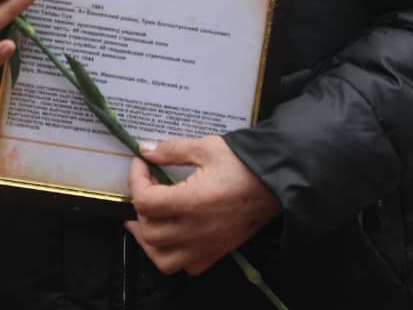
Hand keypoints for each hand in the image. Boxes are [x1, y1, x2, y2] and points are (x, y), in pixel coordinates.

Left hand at [124, 135, 280, 274]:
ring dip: (148, 239)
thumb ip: (172, 150)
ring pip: (161, 258)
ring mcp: (206, 246)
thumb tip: (146, 152)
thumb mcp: (206, 147)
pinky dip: (172, 254)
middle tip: (147, 185)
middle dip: (140, 206)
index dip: (136, 180)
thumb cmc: (243, 163)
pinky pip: (185, 266)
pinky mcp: (217, 253)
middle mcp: (196, 231)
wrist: (277, 181)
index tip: (141, 164)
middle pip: (149, 231)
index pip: (146, 201)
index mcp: (192, 202)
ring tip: (147, 218)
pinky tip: (173, 234)